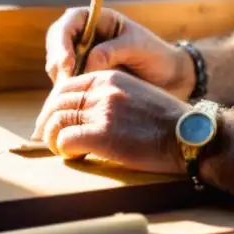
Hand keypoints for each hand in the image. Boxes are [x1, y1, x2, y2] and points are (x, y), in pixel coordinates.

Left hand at [31, 69, 188, 174]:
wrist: (188, 135)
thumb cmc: (165, 121)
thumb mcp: (135, 94)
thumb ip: (109, 97)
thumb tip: (83, 113)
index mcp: (109, 77)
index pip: (66, 86)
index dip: (54, 105)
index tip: (52, 120)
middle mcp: (102, 90)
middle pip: (56, 102)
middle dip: (47, 121)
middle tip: (45, 138)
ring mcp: (101, 111)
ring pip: (57, 121)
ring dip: (52, 138)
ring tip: (59, 149)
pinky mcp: (102, 134)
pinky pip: (66, 140)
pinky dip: (63, 150)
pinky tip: (74, 156)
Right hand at [44, 7, 193, 98]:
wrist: (168, 79)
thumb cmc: (156, 55)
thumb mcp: (138, 47)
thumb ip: (113, 51)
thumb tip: (87, 64)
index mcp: (97, 19)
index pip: (69, 21)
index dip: (62, 41)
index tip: (68, 63)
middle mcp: (83, 36)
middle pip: (56, 44)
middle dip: (57, 63)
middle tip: (65, 84)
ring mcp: (80, 57)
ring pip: (57, 67)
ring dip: (61, 81)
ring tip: (72, 98)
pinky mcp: (81, 78)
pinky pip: (65, 84)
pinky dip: (65, 95)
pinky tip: (73, 107)